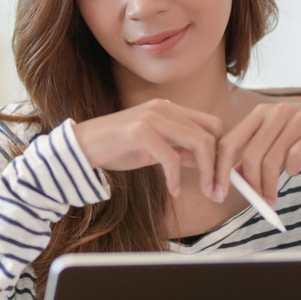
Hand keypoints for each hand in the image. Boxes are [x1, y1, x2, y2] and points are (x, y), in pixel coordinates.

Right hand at [72, 99, 223, 197]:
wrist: (80, 147)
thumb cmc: (115, 148)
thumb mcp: (153, 150)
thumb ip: (179, 151)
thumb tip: (206, 163)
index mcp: (169, 109)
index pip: (212, 124)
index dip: (221, 151)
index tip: (220, 177)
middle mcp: (164, 108)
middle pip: (210, 135)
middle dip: (218, 166)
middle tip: (217, 191)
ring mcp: (152, 117)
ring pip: (198, 142)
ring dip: (207, 172)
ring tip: (205, 191)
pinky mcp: (140, 130)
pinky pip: (171, 157)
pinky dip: (176, 177)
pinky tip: (174, 190)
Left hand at [213, 101, 300, 203]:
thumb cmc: (298, 132)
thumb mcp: (272, 137)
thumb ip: (252, 153)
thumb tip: (231, 178)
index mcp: (258, 114)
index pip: (228, 143)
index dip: (220, 170)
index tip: (217, 193)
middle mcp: (275, 113)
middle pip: (252, 156)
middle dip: (251, 184)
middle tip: (256, 200)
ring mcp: (297, 119)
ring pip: (273, 160)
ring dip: (270, 185)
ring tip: (271, 197)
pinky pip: (296, 157)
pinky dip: (291, 170)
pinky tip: (293, 172)